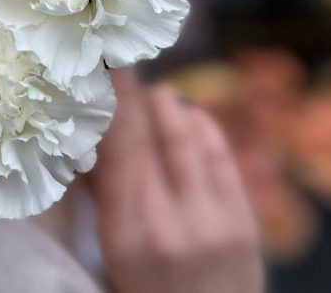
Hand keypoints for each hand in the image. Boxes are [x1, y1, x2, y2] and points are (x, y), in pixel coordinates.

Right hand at [88, 69, 264, 292]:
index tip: (106, 61)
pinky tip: (189, 114)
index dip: (113, 99)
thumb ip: (103, 191)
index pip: (116, 147)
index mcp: (123, 230)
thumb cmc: (146, 288)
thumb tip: (88, 130)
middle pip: (149, 133)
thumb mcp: (113, 247)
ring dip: (168, 105)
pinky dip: (201, 124)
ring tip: (157, 94)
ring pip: (185, 134)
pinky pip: (220, 153)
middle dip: (136, 92)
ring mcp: (210, 220)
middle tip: (126, 65)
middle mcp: (167, 220)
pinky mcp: (242, 219)